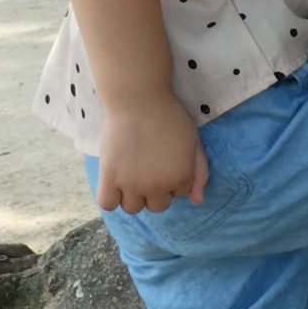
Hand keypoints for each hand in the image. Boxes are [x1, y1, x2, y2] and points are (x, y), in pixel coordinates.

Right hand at [94, 96, 209, 215]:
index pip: (179, 194)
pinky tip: (114, 183)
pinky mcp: (109, 177)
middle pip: (157, 206)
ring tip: (130, 175)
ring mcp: (132, 184)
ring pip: (133, 208)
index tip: (165, 161)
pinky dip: (111, 198)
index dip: (174, 178)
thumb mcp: (194, 141)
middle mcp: (157, 186)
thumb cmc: (169, 116)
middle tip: (147, 168)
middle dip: (155, 191)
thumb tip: (197, 201)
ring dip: (133, 196)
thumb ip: (199, 172)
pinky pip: (107, 204)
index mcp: (181, 177)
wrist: (138, 100)